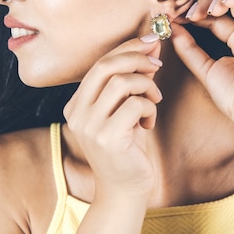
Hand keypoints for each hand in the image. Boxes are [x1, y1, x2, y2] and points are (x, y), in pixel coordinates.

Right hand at [63, 35, 162, 200]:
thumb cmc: (126, 148)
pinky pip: (135, 105)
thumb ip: (131, 81)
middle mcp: (77, 113)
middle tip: (157, 65)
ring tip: (154, 100)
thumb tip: (151, 46)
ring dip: (146, 86)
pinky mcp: (108, 138)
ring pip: (121, 83)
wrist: (124, 190)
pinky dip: (149, 108)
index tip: (150, 42)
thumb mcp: (124, 111)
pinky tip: (148, 124)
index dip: (127, 48)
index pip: (99, 64)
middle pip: (105, 66)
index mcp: (76, 105)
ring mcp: (90, 126)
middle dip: (136, 58)